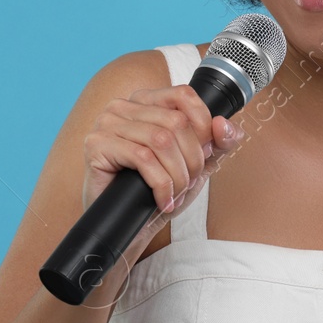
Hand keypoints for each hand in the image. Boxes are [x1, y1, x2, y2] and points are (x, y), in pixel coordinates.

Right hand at [82, 84, 242, 250]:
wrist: (128, 226)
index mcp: (146, 101)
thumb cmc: (157, 191)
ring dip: (177, 175)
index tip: (204, 155)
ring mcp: (107, 123)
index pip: (184, 95)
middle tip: (187, 184)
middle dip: (191, 160)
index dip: (203, 126)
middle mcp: (123, 106)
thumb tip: (225, 125)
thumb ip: (217, 143)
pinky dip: (160, 184)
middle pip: (176, 121)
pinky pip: (142, 158)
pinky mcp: (97, 145)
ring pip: (161, 140)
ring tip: (175, 194)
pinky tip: (162, 200)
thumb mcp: (196, 165)